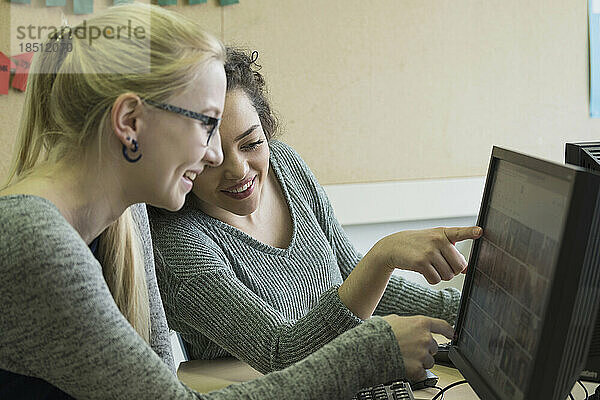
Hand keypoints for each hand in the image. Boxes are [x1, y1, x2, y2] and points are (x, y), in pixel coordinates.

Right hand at [368, 226, 482, 283]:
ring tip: (431, 266)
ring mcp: (429, 251)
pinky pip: (435, 279)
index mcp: (443, 233)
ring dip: (441, 275)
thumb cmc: (418, 244)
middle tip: (442, 265)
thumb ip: (451, 252)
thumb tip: (466, 270)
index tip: (479, 231)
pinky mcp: (421, 262)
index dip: (471, 232)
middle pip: (459, 266)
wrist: (393, 246)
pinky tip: (424, 270)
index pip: (460, 232)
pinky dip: (432, 279)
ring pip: (448, 275)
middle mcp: (437, 240)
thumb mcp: (434, 242)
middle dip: (453, 270)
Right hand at [382, 315, 452, 381]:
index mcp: (420, 324)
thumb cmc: (378, 333)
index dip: (449, 331)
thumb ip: (406, 323)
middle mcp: (425, 339)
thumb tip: (407, 325)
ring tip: (404, 358)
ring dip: (420, 362)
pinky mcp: (418, 369)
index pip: (442, 326)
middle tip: (410, 349)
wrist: (370, 348)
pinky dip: (415, 373)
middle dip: (424, 349)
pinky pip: (422, 374)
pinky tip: (404, 366)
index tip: (453, 334)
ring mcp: (423, 355)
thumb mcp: (393, 319)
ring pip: (429, 362)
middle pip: (434, 347)